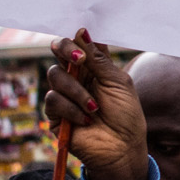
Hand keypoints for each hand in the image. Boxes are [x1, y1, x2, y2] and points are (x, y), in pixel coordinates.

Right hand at [42, 30, 149, 179]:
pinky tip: (86, 119)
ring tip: (95, 108)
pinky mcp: (55, 114)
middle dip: (65, 49)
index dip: (75, 39)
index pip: (77, 44)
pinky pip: (53, 100)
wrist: (122, 147)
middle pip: (58, 51)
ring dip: (77, 91)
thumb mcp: (118, 82)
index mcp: (93, 67)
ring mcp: (64, 95)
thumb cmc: (126, 115)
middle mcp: (76, 77)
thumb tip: (82, 31)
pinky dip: (71, 108)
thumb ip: (98, 59)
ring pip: (55, 76)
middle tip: (79, 58)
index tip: (82, 40)